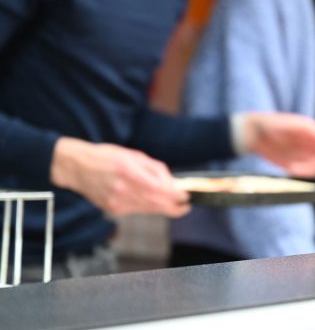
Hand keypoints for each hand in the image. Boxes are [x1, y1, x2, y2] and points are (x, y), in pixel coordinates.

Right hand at [50, 137, 189, 217]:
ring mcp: (116, 202)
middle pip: (155, 204)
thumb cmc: (106, 157)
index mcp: (129, 172)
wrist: (76, 167)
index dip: (175, 196)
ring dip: (162, 209)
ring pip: (147, 210)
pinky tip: (151, 203)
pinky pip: (135, 211)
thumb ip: (155, 169)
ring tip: (174, 205)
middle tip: (185, 206)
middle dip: (174, 207)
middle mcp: (122, 189)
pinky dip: (146, 208)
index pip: (159, 189)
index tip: (186, 196)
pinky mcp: (111, 210)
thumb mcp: (134, 155)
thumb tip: (171, 182)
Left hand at [242, 112, 314, 177]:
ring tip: (292, 170)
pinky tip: (289, 170)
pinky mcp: (297, 161)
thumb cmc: (267, 125)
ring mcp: (304, 152)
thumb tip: (314, 133)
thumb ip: (302, 130)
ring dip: (309, 171)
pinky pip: (306, 171)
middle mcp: (311, 141)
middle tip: (300, 170)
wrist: (252, 133)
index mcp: (311, 130)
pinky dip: (302, 173)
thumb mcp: (285, 125)